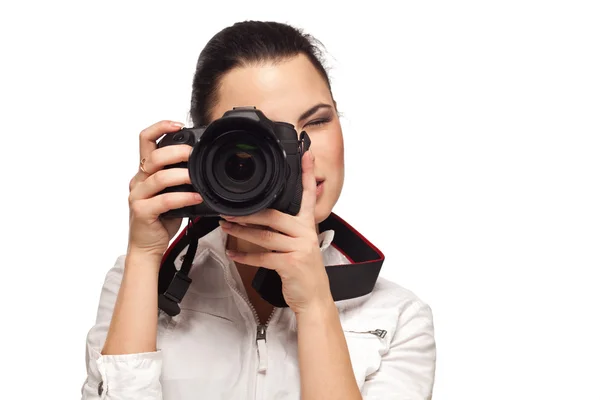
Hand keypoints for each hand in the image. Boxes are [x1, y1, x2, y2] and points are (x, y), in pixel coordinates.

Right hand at [127, 120, 203, 257]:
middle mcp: (138, 180)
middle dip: (177, 151)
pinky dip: (184, 197)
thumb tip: (203, 165)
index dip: (160, 127)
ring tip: (197, 178)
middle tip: (193, 155)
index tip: (179, 124)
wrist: (147, 247)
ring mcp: (138, 196)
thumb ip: (180, 178)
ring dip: (182, 175)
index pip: (145, 140)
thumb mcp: (171, 193)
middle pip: (153, 156)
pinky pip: (164, 200)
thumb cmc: (161, 220)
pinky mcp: (142, 211)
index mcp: (144, 172)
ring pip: (159, 177)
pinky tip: (197, 198)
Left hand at [219, 151, 332, 314]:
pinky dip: (245, 256)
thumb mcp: (301, 244)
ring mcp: (299, 248)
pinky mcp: (290, 264)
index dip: (307, 173)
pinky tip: (233, 253)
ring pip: (265, 235)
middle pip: (274, 215)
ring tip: (226, 226)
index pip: (307, 194)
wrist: (314, 298)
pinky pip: (262, 257)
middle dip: (248, 213)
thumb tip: (266, 215)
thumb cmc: (304, 270)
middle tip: (228, 210)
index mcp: (307, 224)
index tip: (305, 154)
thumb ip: (289, 228)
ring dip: (242, 231)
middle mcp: (305, 233)